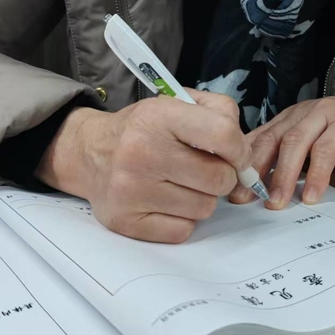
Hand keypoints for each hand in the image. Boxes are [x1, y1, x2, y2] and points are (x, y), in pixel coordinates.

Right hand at [35, 91, 251, 243]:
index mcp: (158, 116)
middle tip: (205, 170)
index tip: (236, 156)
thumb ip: (219, 113)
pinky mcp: (126, 222)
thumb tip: (244, 154)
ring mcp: (131, 190)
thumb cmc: (143, 129)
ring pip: (204, 208)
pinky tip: (167, 202)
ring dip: (202, 198)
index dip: (240, 150)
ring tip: (181, 184)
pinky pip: (183, 230)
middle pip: (219, 179)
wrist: (89, 152)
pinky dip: (182, 220)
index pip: (223, 135)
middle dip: (222, 176)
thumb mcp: (176, 103)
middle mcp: (141, 152)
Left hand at [230, 81, 334, 208]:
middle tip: (243, 198)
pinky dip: (317, 173)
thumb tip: (263, 184)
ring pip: (295, 143)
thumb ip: (289, 154)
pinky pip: (327, 149)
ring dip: (283, 174)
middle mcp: (301, 113)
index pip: (257, 138)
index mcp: (288, 118)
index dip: (241, 164)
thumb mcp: (312, 137)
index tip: (229, 189)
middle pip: (270, 140)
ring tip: (276, 202)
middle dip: (254, 170)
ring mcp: (324, 115)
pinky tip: (312, 195)